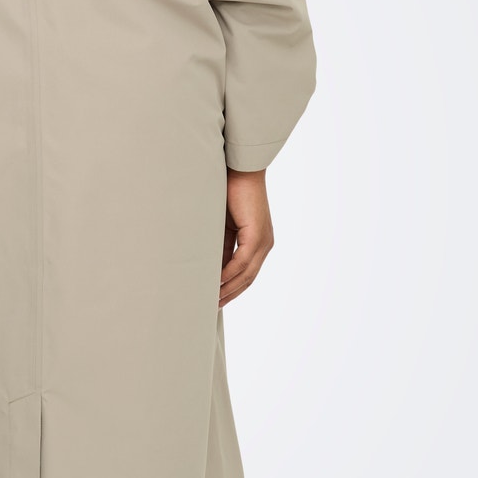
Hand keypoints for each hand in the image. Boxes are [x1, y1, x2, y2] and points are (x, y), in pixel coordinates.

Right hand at [219, 169, 273, 307]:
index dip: (232, 289)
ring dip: (228, 288)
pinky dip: (228, 273)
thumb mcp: (223, 226)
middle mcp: (265, 244)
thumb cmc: (229, 192)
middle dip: (230, 294)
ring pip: (246, 274)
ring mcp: (263, 241)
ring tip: (212, 300)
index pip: (246, 273)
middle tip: (212, 307)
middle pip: (248, 278)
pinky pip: (242, 261)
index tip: (216, 300)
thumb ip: (221, 247)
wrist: (239, 169)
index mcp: (258, 242)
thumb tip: (213, 268)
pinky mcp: (257, 235)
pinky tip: (215, 282)